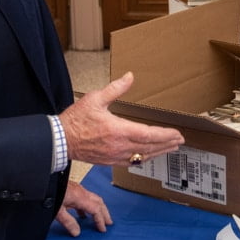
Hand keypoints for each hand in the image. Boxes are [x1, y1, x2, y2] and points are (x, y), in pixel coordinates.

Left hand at [54, 181, 112, 235]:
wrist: (44, 181)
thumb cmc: (50, 192)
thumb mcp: (58, 211)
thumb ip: (68, 222)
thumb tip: (76, 232)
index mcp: (80, 197)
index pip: (96, 210)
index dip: (100, 220)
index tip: (102, 229)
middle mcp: (81, 192)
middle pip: (99, 202)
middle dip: (105, 213)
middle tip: (108, 222)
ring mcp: (78, 189)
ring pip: (93, 199)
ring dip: (98, 209)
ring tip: (99, 218)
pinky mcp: (73, 189)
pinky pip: (85, 198)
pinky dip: (88, 207)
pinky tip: (83, 214)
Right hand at [58, 72, 184, 165]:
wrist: (60, 140)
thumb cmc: (75, 120)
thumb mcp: (95, 98)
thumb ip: (116, 88)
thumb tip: (130, 76)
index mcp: (118, 130)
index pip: (148, 134)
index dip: (165, 135)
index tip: (177, 133)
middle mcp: (119, 146)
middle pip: (150, 147)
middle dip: (167, 144)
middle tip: (180, 140)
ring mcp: (115, 156)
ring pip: (143, 156)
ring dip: (159, 152)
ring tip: (170, 147)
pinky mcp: (109, 161)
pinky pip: (132, 162)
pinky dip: (145, 158)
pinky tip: (149, 155)